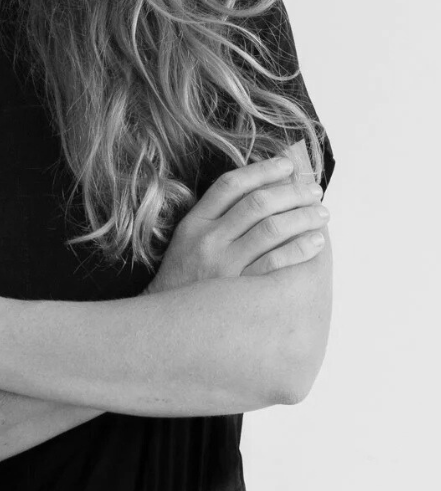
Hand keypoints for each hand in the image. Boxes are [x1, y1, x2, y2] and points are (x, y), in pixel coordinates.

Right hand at [146, 142, 328, 294]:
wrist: (169, 325)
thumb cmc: (186, 278)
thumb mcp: (188, 239)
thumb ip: (216, 215)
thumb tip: (259, 189)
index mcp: (195, 222)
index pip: (231, 184)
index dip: (262, 170)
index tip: (288, 164)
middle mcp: (209, 239)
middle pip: (257, 203)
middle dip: (291, 192)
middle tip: (314, 189)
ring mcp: (225, 265)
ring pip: (271, 229)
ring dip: (302, 217)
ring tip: (321, 213)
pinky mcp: (240, 291)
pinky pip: (277, 263)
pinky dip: (300, 248)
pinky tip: (315, 242)